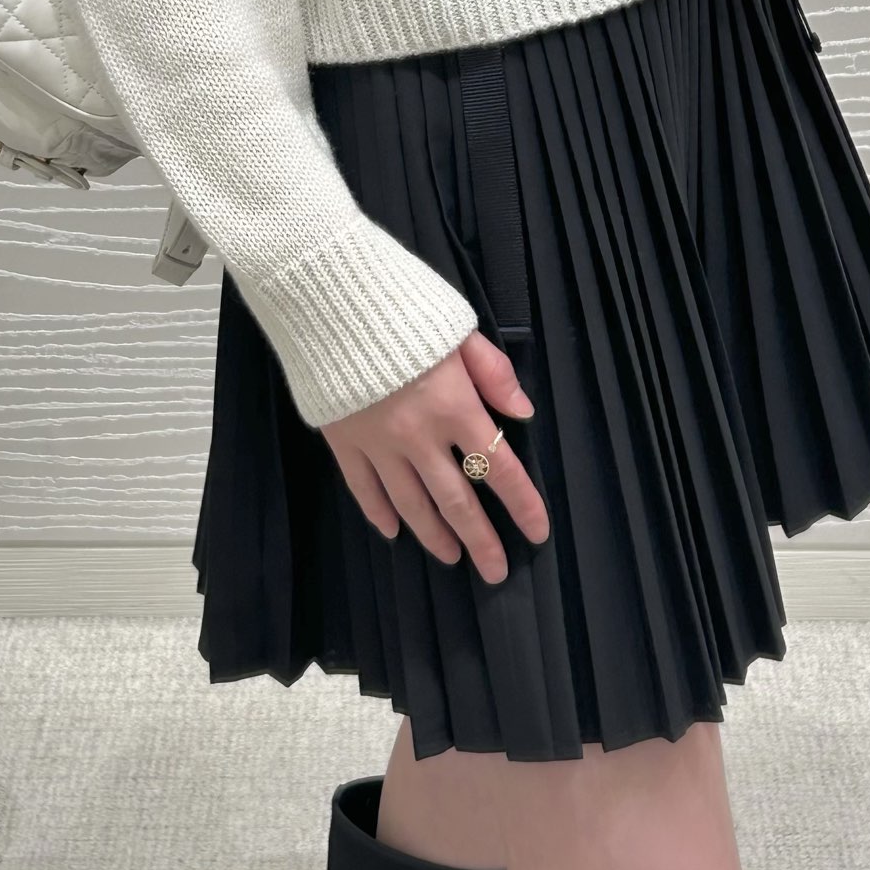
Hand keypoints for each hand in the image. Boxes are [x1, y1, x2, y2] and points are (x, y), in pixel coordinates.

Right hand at [321, 328, 550, 584]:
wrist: (332, 298)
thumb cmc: (404, 308)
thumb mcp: (460, 329)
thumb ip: (494, 373)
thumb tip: (521, 413)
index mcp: (455, 406)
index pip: (499, 468)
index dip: (522, 504)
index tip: (537, 533)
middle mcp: (419, 436)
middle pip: (457, 500)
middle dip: (480, 539)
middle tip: (495, 571)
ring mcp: (377, 443)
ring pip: (412, 504)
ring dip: (435, 535)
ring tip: (451, 557)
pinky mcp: (342, 440)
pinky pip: (364, 488)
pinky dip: (379, 513)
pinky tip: (394, 531)